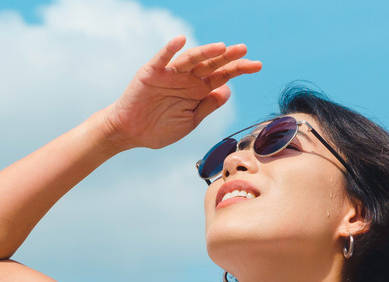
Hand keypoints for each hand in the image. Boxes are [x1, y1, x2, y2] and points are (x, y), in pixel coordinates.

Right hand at [103, 35, 261, 149]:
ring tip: (221, 47)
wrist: (131, 133)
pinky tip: (180, 40)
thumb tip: (228, 90)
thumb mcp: (191, 120)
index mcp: (198, 90)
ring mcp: (170, 74)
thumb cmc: (160, 128)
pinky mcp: (151, 73)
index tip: (257, 65)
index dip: (239, 69)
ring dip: (205, 52)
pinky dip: (170, 49)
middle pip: (211, 64)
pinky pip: (162, 59)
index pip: (222, 76)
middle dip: (227, 57)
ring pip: (190, 59)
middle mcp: (186, 79)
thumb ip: (208, 105)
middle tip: (243, 50)